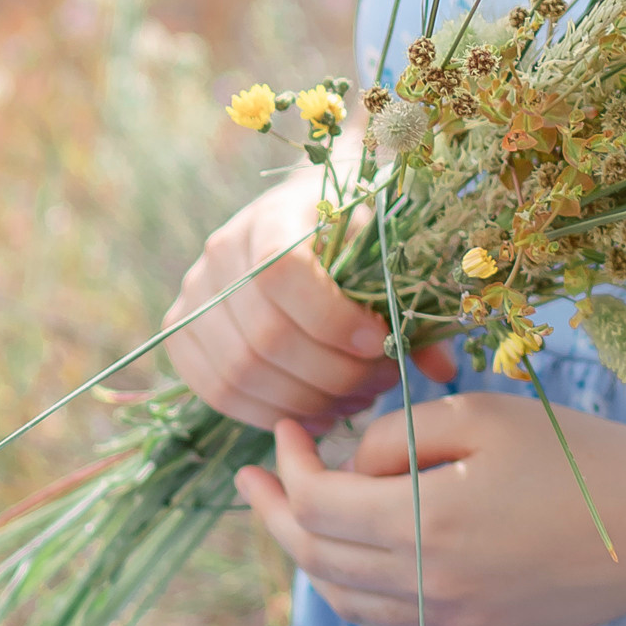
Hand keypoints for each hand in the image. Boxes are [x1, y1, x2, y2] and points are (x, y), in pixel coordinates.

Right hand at [166, 171, 454, 431]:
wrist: (304, 212)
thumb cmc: (353, 231)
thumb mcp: (384, 248)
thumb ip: (410, 305)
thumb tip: (443, 372)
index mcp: (273, 215)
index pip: (281, 274)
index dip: (330, 319)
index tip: (377, 342)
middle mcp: (222, 252)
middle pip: (264, 336)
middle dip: (329, 376)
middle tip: (377, 386)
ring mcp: (194, 294)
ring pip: (239, 372)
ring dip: (304, 402)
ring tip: (353, 401)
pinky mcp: (182, 332)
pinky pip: (216, 391)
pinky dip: (268, 413)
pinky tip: (315, 413)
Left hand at [237, 390, 625, 625]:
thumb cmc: (578, 456)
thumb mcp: (483, 416)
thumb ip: (399, 437)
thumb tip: (351, 467)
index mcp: (426, 528)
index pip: (318, 506)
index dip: (287, 467)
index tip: (284, 431)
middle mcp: (429, 592)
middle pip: (318, 561)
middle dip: (277, 516)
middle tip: (253, 480)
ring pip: (347, 602)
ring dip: (312, 558)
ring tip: (297, 517)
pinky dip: (358, 597)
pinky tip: (359, 565)